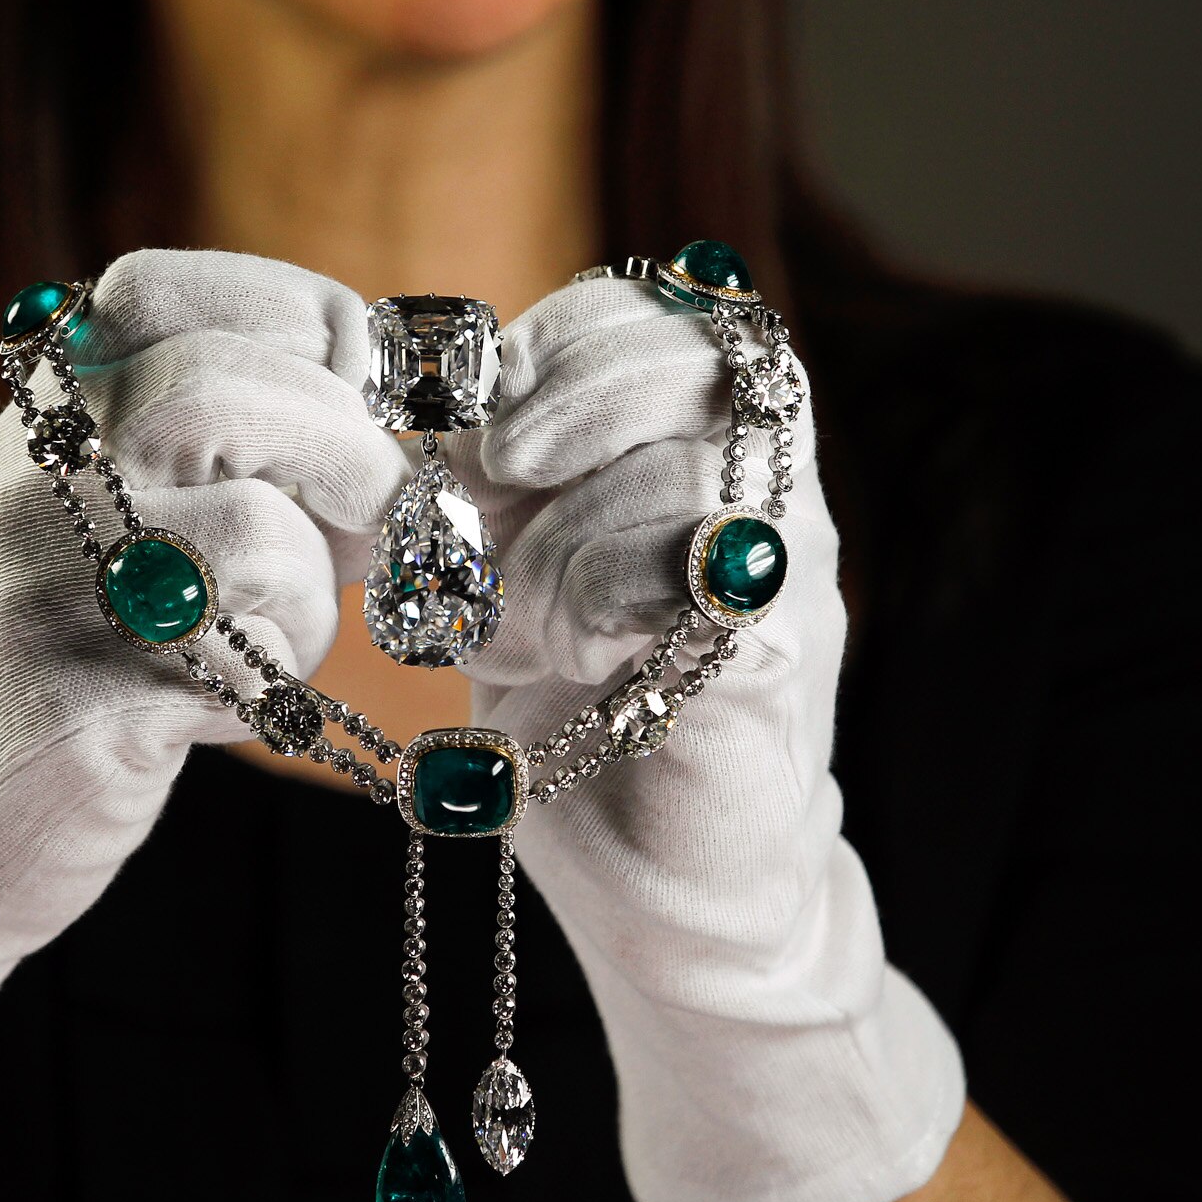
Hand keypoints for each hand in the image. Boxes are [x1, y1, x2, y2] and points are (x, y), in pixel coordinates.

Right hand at [0, 250, 402, 1195]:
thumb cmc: (61, 660)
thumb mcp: (109, 516)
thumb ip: (222, 451)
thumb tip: (392, 420)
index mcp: (42, 409)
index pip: (174, 290)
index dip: (302, 322)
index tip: (358, 384)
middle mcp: (36, 469)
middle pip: (229, 387)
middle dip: (347, 450)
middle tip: (378, 517)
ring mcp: (53, 575)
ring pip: (257, 528)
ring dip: (312, 590)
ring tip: (272, 637)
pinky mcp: (90, 686)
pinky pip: (252, 649)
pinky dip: (283, 671)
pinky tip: (229, 699)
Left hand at [461, 275, 965, 1201]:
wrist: (673, 887)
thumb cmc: (585, 723)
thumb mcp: (520, 578)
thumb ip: (497, 494)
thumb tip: (418, 425)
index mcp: (707, 452)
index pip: (660, 315)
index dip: (558, 344)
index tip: (472, 420)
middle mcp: (765, 494)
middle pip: (687, 360)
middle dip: (560, 409)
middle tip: (488, 483)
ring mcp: (782, 579)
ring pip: (683, 472)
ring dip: (557, 538)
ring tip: (506, 624)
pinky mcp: (773, 668)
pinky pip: (694, 579)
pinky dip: (591, 602)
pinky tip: (553, 659)